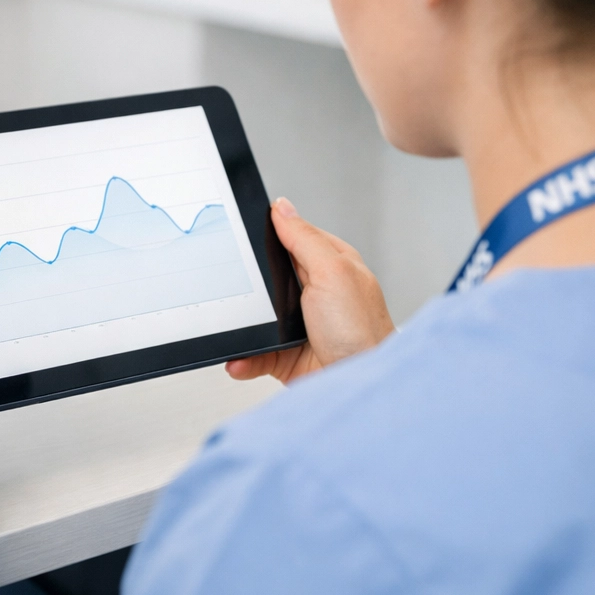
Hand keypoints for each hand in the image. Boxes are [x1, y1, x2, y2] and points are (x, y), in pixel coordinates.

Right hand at [226, 198, 392, 385]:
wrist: (358, 387)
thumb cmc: (361, 332)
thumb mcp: (332, 272)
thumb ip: (304, 238)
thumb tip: (281, 208)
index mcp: (330, 263)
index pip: (292, 237)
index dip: (266, 234)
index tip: (240, 233)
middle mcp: (315, 292)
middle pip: (267, 275)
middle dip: (248, 284)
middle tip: (234, 285)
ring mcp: (299, 324)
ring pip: (256, 315)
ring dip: (241, 325)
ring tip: (233, 328)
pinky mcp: (286, 354)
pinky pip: (254, 351)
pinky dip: (243, 357)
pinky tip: (239, 359)